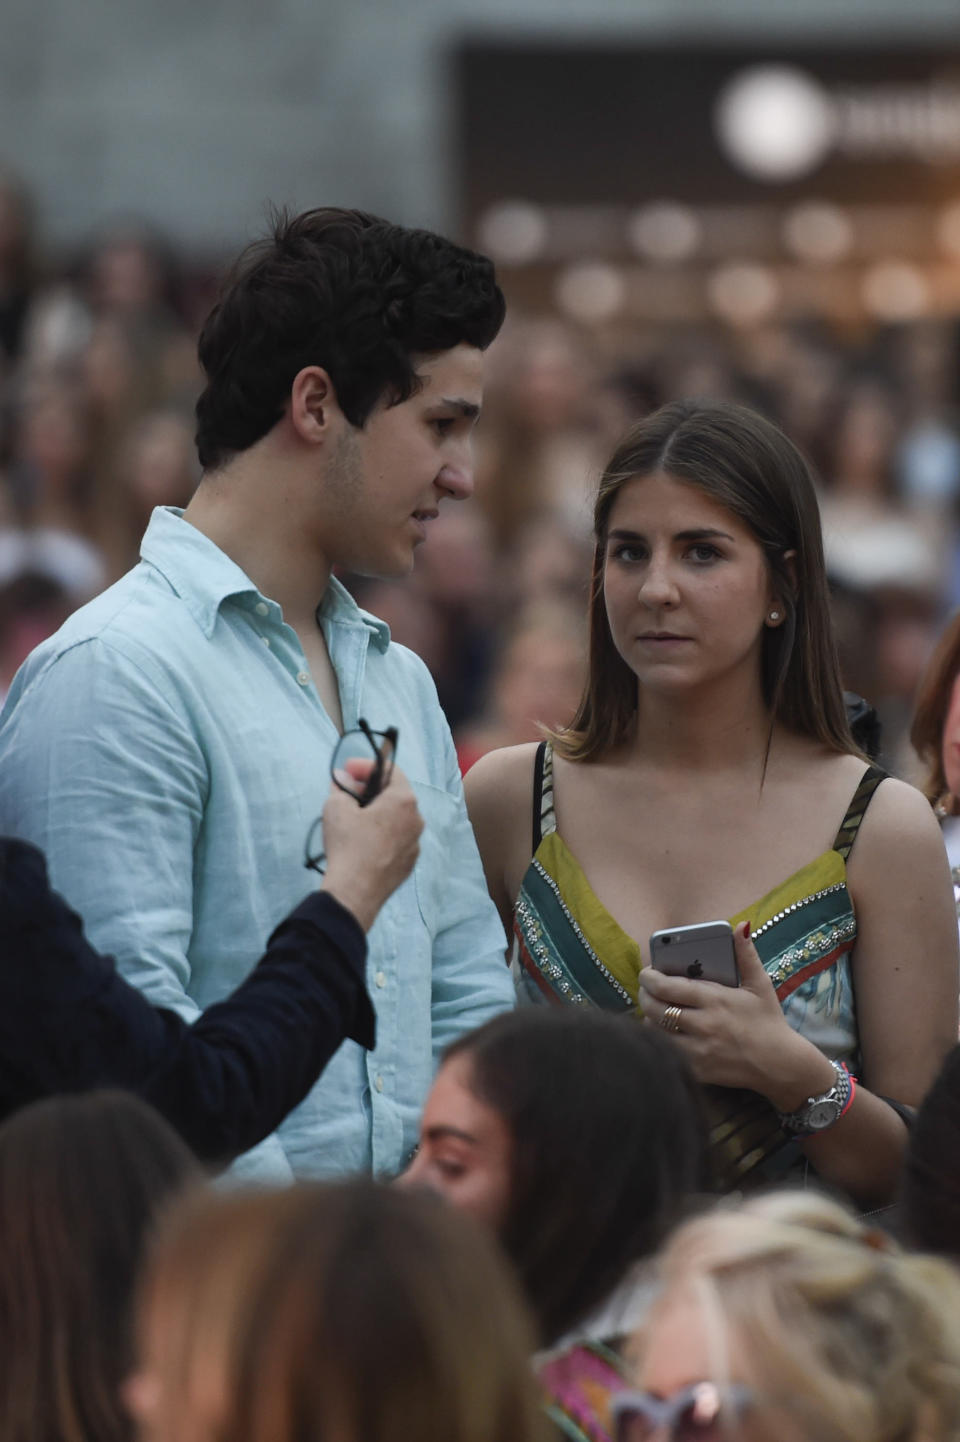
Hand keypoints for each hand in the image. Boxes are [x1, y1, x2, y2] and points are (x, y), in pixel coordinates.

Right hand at [320, 760, 422, 931]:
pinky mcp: (408, 863)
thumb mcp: (336, 808)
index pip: (390, 770)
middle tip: (347, 793)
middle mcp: (416, 819)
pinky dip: (381, 834)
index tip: (347, 770)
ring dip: (376, 813)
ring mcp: (415, 843)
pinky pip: (395, 840)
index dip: (366, 766)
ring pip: (395, 819)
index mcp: (404, 800)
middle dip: (369, 790)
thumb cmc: (348, 846)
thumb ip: (341, 788)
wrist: (355, 892)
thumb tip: (343, 780)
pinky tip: (361, 842)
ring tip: (352, 818)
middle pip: (394, 795)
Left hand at [638, 923, 833, 1104]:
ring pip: (656, 1032)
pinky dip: (660, 1043)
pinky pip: (667, 1054)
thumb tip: (740, 926)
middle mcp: (704, 1024)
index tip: (647, 972)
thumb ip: (746, 954)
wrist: (781, 1064)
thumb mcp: (760, 984)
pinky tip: (663, 1034)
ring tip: (652, 1009)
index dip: (649, 978)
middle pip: (655, 1008)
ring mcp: (700, 1050)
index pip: (667, 986)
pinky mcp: (699, 1070)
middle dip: (644, 995)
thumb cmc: (768, 1021)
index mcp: (715, 1000)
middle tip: (646, 990)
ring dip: (649, 1019)